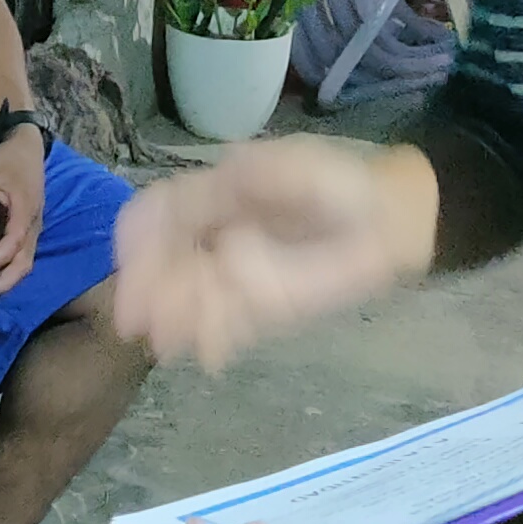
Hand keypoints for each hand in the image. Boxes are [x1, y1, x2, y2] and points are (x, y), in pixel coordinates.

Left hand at [0, 130, 49, 301]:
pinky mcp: (21, 232)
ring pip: (22, 264)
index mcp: (26, 212)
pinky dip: (4, 271)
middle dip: (5, 280)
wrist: (27, 150)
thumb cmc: (10, 159)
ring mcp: (28, 231)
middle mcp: (30, 227)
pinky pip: (16, 258)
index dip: (2, 255)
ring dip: (5, 280)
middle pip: (24, 263)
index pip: (16, 240)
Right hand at [111, 135, 419, 371]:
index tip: (129, 264)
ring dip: (172, 320)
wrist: (392, 221)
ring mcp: (236, 272)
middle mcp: (215, 234)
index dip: (139, 238)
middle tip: (135, 320)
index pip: (160, 213)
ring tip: (168, 344)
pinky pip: (225, 324)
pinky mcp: (261, 306)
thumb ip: (265, 176)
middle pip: (164, 261)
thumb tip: (227, 188)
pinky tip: (208, 356)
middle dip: (146, 289)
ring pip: (189, 296)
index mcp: (216, 193)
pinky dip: (211, 339)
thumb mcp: (306, 167)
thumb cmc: (346, 184)